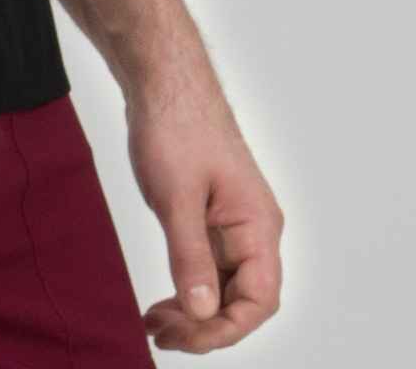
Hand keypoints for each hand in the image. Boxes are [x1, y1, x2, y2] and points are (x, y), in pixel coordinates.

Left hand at [125, 76, 283, 351]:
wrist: (162, 79)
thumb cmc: (175, 125)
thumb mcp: (176, 196)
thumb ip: (190, 256)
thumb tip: (202, 312)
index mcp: (258, 225)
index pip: (259, 300)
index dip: (224, 329)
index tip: (184, 336)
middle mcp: (253, 228)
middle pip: (243, 300)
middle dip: (205, 326)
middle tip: (161, 333)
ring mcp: (233, 222)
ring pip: (225, 286)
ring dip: (195, 311)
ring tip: (156, 322)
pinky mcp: (211, 214)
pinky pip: (209, 266)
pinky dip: (189, 287)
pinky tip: (164, 298)